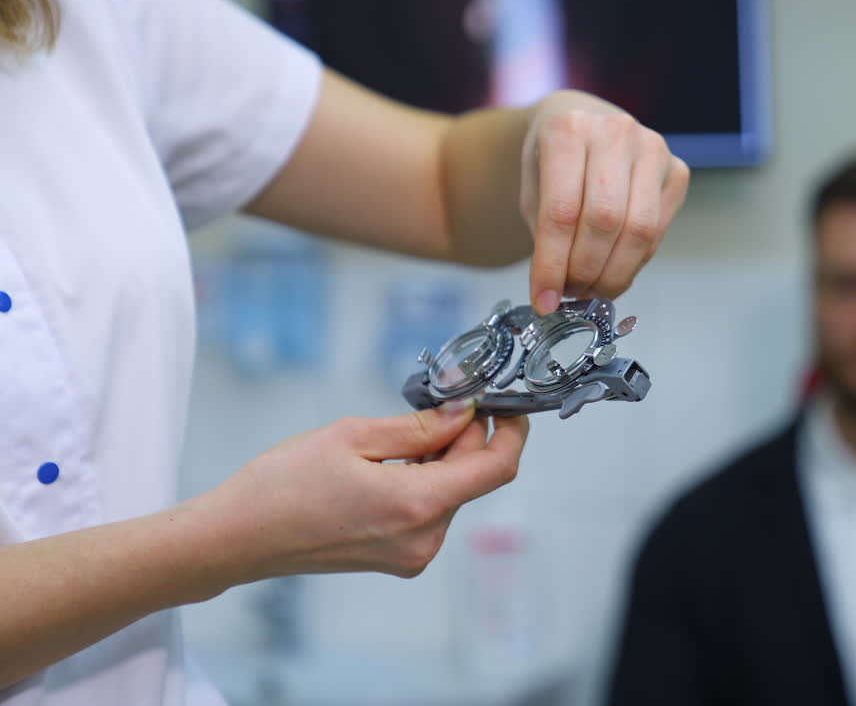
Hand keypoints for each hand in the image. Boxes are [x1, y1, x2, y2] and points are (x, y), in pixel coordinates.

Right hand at [193, 403, 529, 581]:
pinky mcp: (400, 559)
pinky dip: (423, 482)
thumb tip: (465, 412)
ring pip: (452, 493)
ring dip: (441, 460)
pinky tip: (386, 467)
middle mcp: (424, 538)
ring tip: (392, 441)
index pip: (496, 468)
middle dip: (464, 438)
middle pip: (473, 478)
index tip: (504, 405)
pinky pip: (430, 511)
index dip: (511, 432)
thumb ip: (419, 426)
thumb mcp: (353, 435)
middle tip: (436, 405)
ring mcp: (413, 554)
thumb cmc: (282, 486)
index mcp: (416, 505)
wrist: (237, 538)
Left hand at [520, 91, 689, 314]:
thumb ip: (545, 238)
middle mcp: (615, 132)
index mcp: (568, 129)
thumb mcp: (532, 190)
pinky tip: (614, 267)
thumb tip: (554, 295)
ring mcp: (652, 149)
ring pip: (639, 230)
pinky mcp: (676, 170)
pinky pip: (658, 232)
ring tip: (591, 287)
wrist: (583, 123)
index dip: (552, 265)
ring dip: (613, 273)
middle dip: (585, 271)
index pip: (562, 212)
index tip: (545, 300)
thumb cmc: (554, 159)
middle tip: (569, 292)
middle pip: (605, 222)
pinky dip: (634, 262)